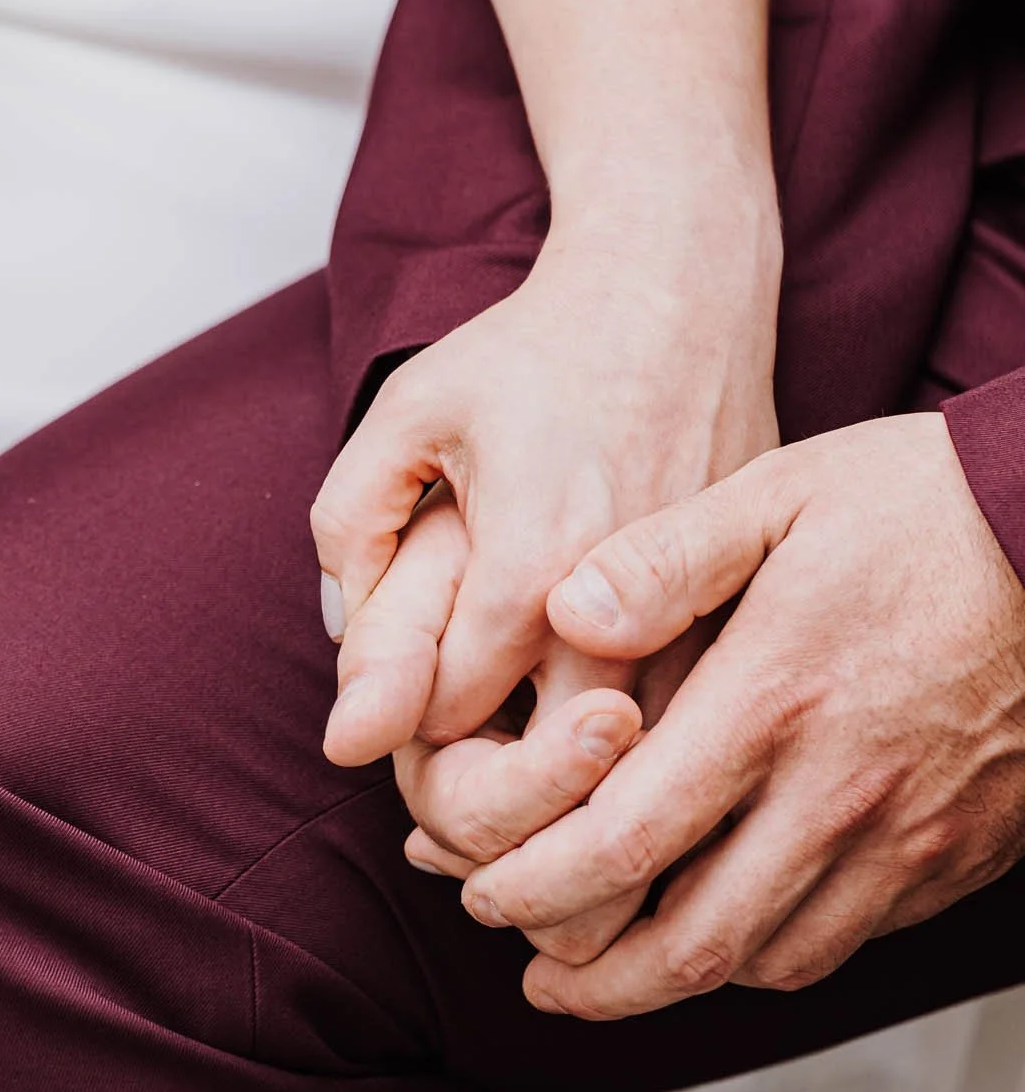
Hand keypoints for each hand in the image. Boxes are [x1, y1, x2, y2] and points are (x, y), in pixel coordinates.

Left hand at [312, 205, 779, 781]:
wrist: (678, 290)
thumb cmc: (535, 350)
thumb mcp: (408, 414)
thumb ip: (350, 532)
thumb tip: (344, 663)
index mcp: (537, 565)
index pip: (447, 729)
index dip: (406, 739)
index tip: (400, 707)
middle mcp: (631, 615)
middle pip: (545, 789)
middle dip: (487, 801)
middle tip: (452, 760)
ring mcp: (706, 628)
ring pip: (631, 788)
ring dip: (567, 798)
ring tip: (518, 754)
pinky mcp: (748, 626)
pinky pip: (688, 744)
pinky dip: (639, 764)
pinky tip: (592, 729)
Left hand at [457, 413, 1024, 1017]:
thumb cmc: (927, 502)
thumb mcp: (780, 492)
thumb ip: (664, 557)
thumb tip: (563, 609)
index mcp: (773, 700)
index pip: (625, 843)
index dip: (538, 890)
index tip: (484, 893)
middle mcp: (839, 789)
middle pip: (694, 944)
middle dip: (594, 981)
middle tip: (536, 974)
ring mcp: (909, 835)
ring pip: (773, 960)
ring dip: (682, 981)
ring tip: (615, 968)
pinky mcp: (961, 854)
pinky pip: (851, 940)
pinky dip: (774, 952)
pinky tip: (731, 923)